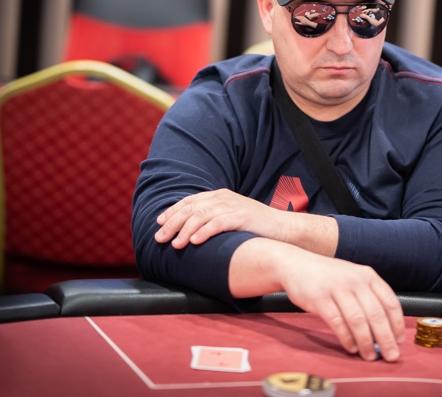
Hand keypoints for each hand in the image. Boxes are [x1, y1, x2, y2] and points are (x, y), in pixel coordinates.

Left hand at [155, 189, 282, 248]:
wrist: (283, 228)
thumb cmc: (256, 227)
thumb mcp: (232, 217)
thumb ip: (214, 219)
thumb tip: (191, 231)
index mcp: (220, 196)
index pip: (190, 201)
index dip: (172, 211)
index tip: (159, 223)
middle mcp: (224, 198)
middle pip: (191, 208)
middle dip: (172, 223)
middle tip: (160, 238)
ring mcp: (233, 206)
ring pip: (200, 216)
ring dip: (184, 230)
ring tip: (175, 244)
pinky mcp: (242, 217)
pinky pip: (217, 223)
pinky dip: (203, 232)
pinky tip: (194, 241)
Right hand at [278, 249, 405, 362]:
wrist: (297, 264)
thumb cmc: (328, 276)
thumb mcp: (353, 278)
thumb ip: (368, 298)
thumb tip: (384, 330)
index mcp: (368, 275)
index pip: (390, 302)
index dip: (397, 324)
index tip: (399, 341)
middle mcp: (355, 280)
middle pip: (376, 314)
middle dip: (386, 339)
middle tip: (391, 356)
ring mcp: (337, 289)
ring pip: (358, 321)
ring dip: (366, 342)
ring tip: (369, 356)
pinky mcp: (320, 299)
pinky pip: (338, 323)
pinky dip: (347, 338)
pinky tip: (351, 347)